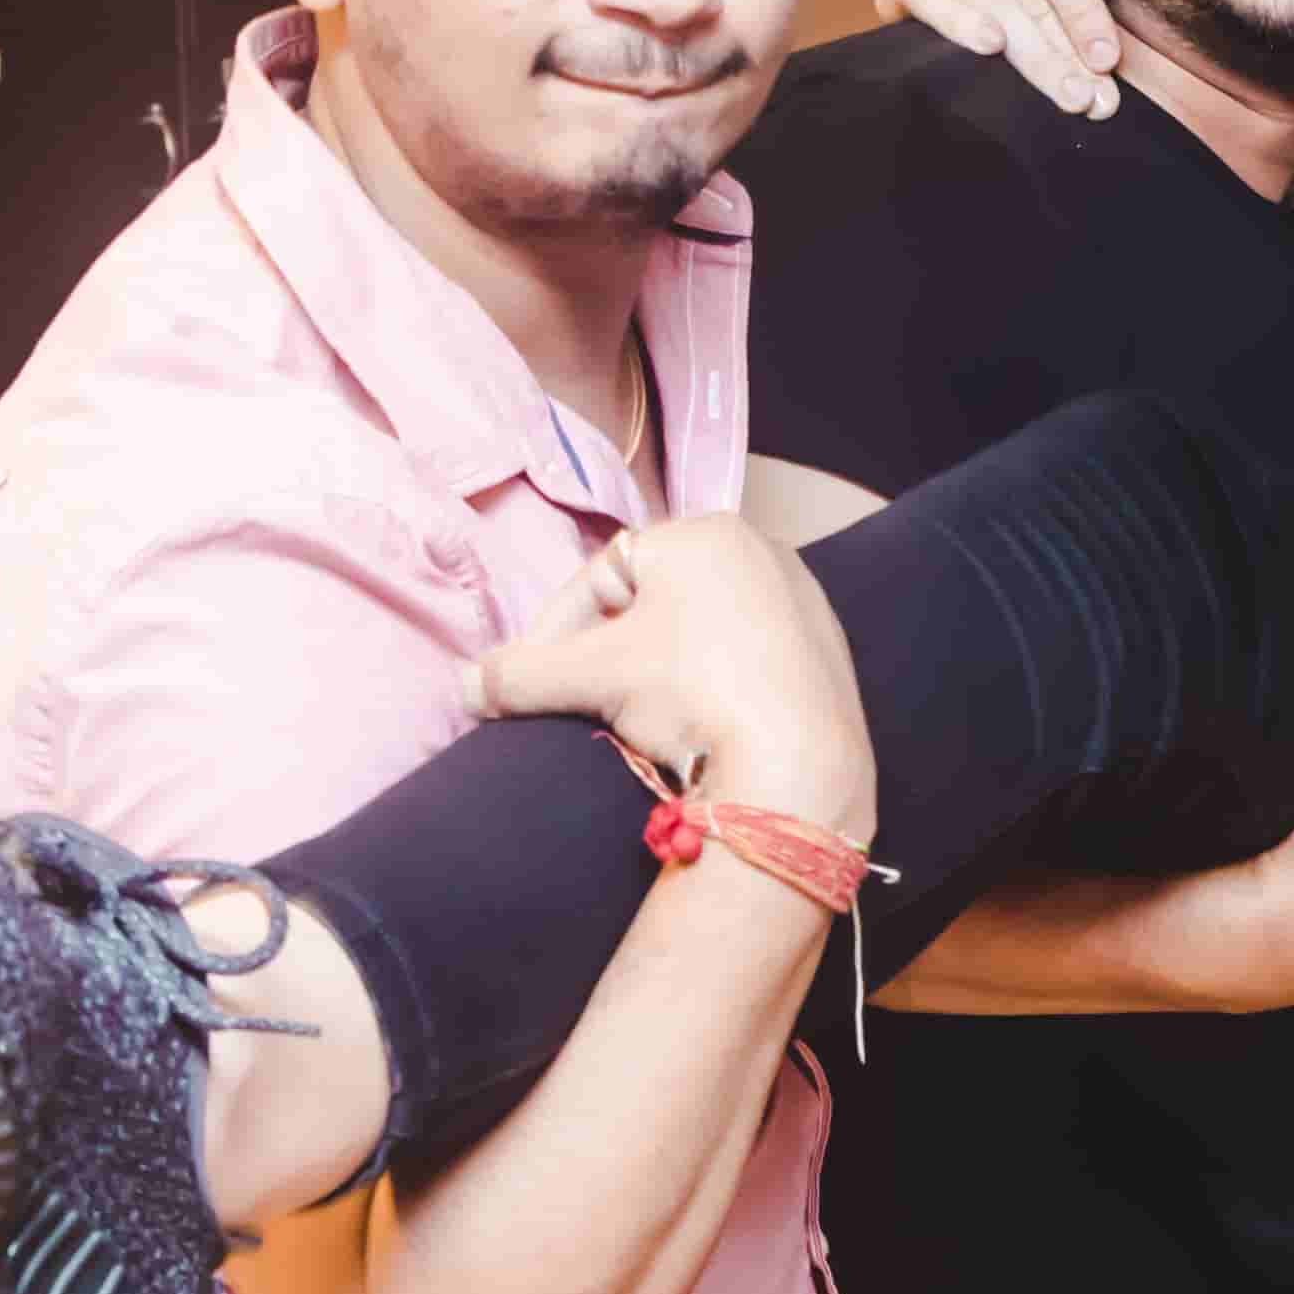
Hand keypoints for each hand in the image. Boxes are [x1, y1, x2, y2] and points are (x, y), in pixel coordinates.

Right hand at [468, 516, 877, 840]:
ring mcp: (802, 602)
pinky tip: (697, 729)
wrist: (799, 761)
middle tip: (577, 701)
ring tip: (633, 722)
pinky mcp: (827, 654)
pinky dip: (710, 687)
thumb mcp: (590, 677)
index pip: (601, 575)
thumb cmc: (691, 691)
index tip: (528, 680)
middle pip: (652, 601)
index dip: (553, 629)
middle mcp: (762, 551)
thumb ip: (518, 674)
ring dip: (655, 671)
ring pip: (699, 631)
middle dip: (605, 650)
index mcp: (705, 532)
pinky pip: (746, 660)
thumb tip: (465, 688)